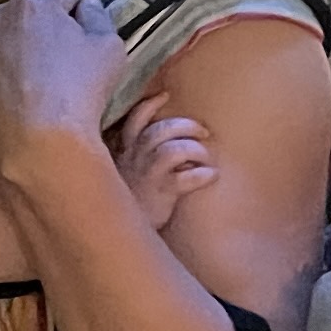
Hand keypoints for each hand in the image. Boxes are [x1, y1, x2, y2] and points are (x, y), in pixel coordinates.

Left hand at [0, 0, 128, 170]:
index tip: (82, 14)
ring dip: (9, 56)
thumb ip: (98, 17)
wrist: (37, 142)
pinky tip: (7, 103)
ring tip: (29, 83)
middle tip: (56, 57)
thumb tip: (87, 5)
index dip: (76, 4)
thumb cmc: (79, 90)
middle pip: (21, 19)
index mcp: (31, 4)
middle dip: (39, 31)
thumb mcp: (108, 47)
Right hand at [113, 95, 217, 231]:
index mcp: (125, 152)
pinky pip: (188, 178)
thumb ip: (133, 156)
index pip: (135, 120)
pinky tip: (210, 176)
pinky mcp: (162, 194)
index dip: (150, 105)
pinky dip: (203, 174)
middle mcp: (135, 159)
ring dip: (196, 149)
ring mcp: (148, 176)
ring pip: (175, 149)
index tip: (165, 95)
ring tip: (205, 157)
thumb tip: (160, 140)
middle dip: (186, 125)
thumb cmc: (127, 203)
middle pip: (162, 129)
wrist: (119, 235)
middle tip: (203, 132)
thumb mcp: (122, 174)